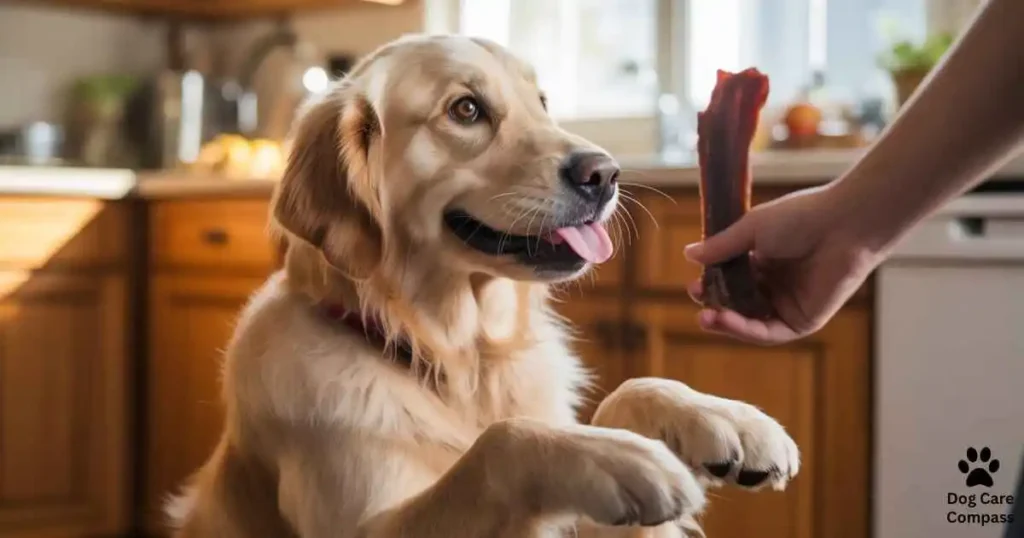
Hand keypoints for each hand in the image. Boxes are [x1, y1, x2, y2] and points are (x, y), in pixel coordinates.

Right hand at [683, 185, 881, 344]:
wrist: (842, 224)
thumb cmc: (801, 218)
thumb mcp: (751, 229)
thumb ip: (721, 246)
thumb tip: (688, 254)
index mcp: (765, 260)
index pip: (731, 280)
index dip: (712, 284)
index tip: (695, 282)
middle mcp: (776, 284)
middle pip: (738, 303)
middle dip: (715, 304)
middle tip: (697, 297)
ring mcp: (789, 304)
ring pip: (750, 322)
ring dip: (725, 322)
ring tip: (705, 316)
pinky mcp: (802, 321)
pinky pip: (769, 332)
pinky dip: (745, 330)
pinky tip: (726, 320)